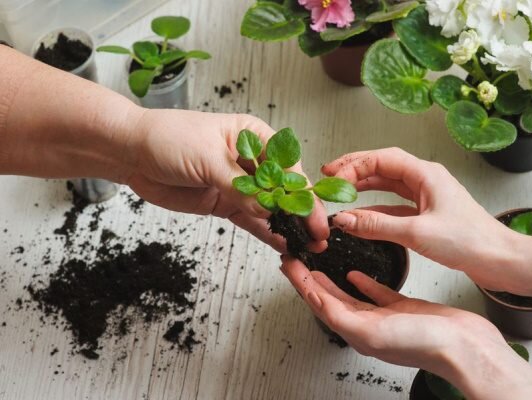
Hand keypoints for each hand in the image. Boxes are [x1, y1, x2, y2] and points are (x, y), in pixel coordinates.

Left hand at [124, 109, 328, 251]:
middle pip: (284, 190)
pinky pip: (252, 221)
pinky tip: (284, 245)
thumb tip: (268, 211)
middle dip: (302, 213)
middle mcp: (252, 161)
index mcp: (254, 136)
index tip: (315, 213)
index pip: (287, 166)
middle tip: (319, 236)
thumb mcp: (208, 158)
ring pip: (271, 209)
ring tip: (308, 246)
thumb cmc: (168, 138)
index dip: (303, 191)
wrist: (131, 153)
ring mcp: (240, 185)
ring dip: (289, 226)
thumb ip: (240, 186)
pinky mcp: (226, 204)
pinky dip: (267, 233)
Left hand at [281, 257, 531, 399]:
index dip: (300, 282)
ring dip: (331, 279)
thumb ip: (342, 314)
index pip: (318, 303)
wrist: (466, 347)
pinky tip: (356, 272)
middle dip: (309, 278)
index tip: (287, 262)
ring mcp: (384, 317)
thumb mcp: (373, 330)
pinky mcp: (402, 308)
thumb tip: (315, 299)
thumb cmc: (424, 344)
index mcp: (356, 332)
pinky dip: (363, 282)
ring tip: (317, 263)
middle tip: (296, 258)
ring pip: (348, 295)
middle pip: (328, 298)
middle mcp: (366, 325)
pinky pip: (376, 293)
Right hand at [322, 147, 520, 291]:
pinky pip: (394, 205)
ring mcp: (426, 196)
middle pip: (382, 166)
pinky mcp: (427, 214)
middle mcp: (426, 180)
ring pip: (387, 184)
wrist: (500, 260)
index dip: (354, 166)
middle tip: (330, 175)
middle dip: (355, 169)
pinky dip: (375, 208)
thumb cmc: (471, 242)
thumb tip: (345, 219)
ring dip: (363, 186)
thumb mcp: (417, 233)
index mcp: (426, 174)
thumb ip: (377, 225)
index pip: (381, 159)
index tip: (334, 179)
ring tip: (341, 190)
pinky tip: (361, 215)